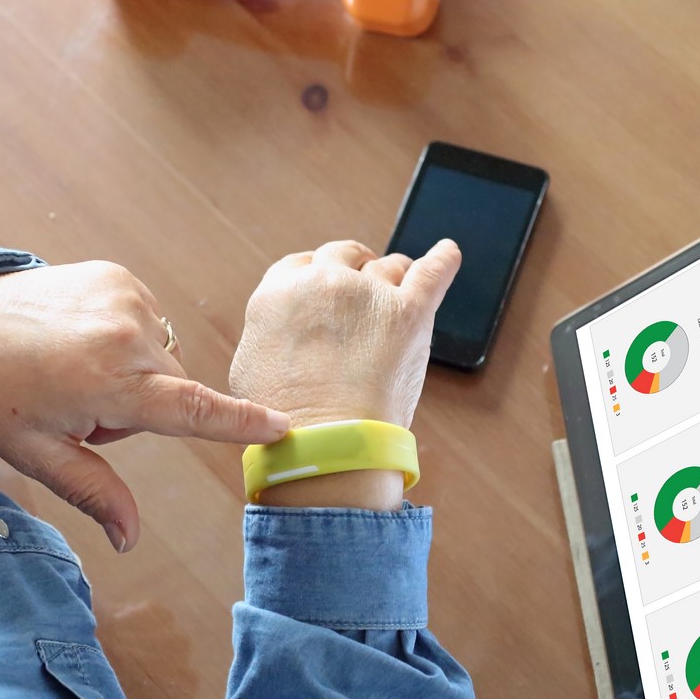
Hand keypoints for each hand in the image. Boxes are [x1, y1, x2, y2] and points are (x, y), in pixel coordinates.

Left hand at [0, 262, 290, 551]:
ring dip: (134, 373)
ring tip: (77, 367)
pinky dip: (126, 340)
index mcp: (107, 381)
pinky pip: (148, 325)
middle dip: (141, 408)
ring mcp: (125, 296)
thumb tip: (130, 539)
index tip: (281, 427)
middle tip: (80, 405)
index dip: (237, 422)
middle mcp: (125, 331)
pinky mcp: (119, 276)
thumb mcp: (39, 454)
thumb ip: (94, 492)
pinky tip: (82, 339)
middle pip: (172, 391)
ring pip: (162, 359)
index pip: (190, 409)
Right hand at [229, 238, 460, 508]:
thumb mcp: (251, 366)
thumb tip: (286, 330)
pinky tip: (448, 252)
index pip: (303, 264)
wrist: (324, 446)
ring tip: (401, 290)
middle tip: (365, 288)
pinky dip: (444, 259)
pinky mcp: (409, 312)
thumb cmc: (286, 420)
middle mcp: (322, 282)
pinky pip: (433, 271)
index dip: (320, 274)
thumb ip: (270, 333)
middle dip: (355, 269)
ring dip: (394, 276)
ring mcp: (368, 293)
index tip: (330, 285)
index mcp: (278, 292)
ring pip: (388, 267)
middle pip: (344, 257)